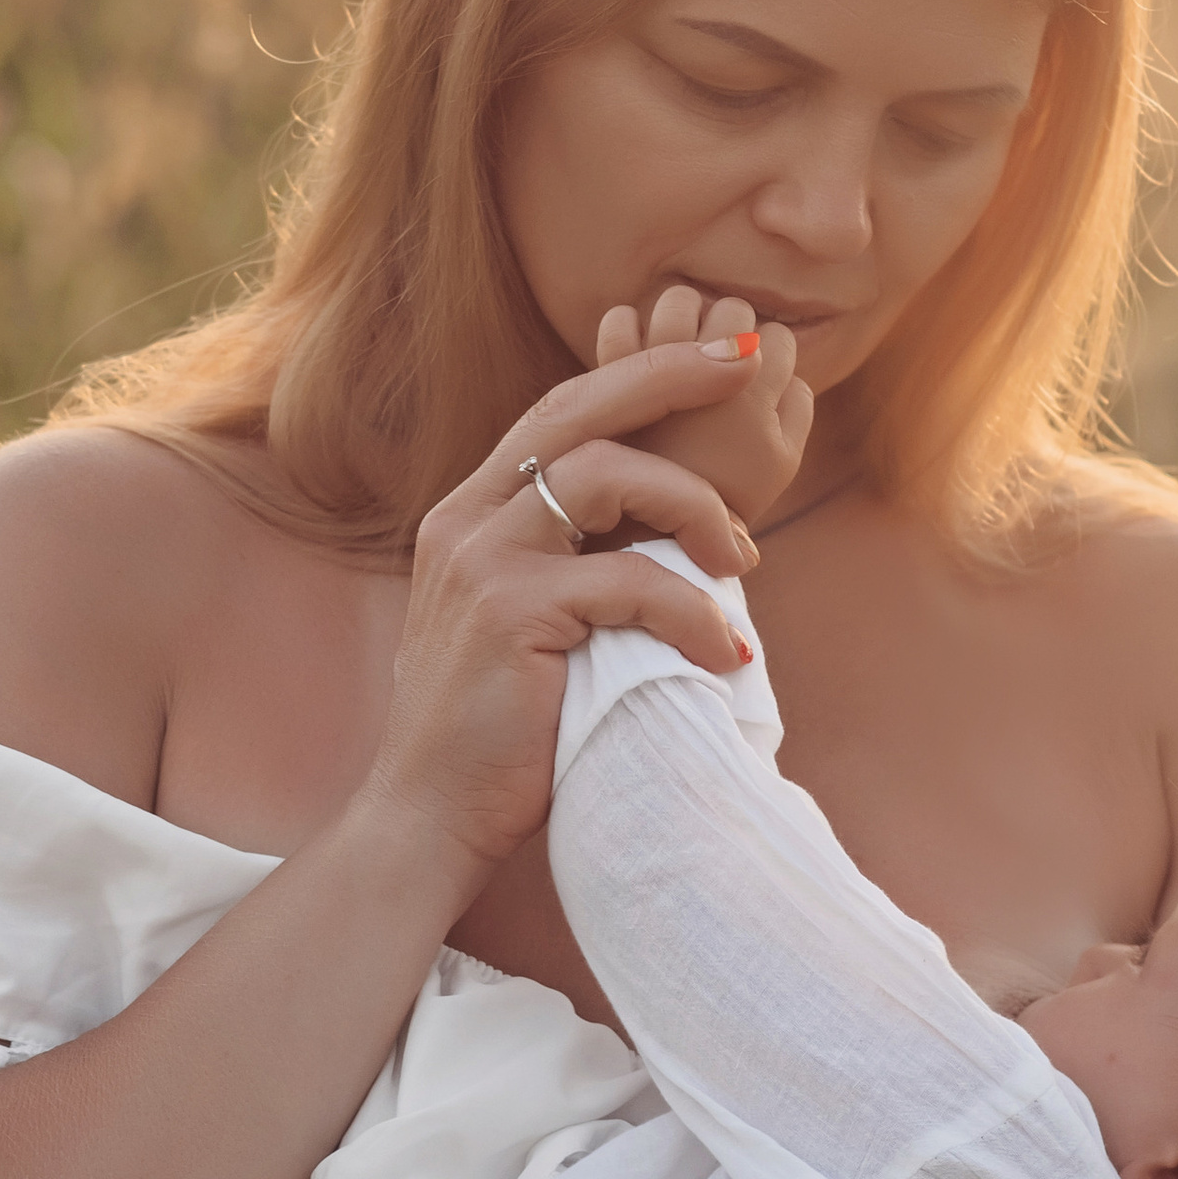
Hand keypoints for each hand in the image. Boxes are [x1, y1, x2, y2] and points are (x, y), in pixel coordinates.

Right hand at [370, 337, 773, 874]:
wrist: (430, 819)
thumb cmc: (501, 735)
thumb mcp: (536, 628)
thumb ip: (577, 569)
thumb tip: (676, 540)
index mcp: (472, 516)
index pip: (560, 412)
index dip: (638, 374)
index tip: (717, 359)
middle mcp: (468, 521)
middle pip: (577, 408)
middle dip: (669, 374)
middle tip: (747, 368)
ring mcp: (482, 562)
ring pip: (607, 475)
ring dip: (694, 508)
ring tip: (741, 568)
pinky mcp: (508, 613)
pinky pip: (628, 580)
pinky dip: (692, 611)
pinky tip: (722, 654)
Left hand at [600, 289, 813, 529]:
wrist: (644, 538)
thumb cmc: (720, 502)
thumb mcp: (780, 463)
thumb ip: (794, 404)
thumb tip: (777, 353)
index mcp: (758, 394)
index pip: (777, 337)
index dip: (765, 360)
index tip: (749, 389)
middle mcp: (710, 372)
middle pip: (733, 309)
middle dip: (729, 329)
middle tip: (716, 369)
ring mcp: (655, 369)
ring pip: (680, 300)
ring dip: (684, 317)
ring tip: (679, 351)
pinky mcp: (606, 376)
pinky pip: (620, 320)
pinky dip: (629, 328)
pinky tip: (637, 357)